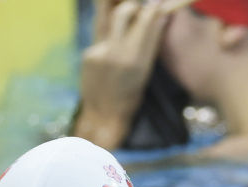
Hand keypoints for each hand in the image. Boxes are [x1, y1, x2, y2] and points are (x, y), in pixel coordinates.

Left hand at [76, 0, 186, 148]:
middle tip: (138, 10)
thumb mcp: (145, 71)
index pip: (147, 20)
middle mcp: (117, 52)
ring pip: (108, 17)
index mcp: (137, 59)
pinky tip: (111, 47)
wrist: (103, 115)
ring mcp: (99, 51)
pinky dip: (109, 35)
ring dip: (118, 11)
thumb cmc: (130, 95)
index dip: (153, 8)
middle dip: (133, 6)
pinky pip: (101, 34)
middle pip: (125, 10)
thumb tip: (160, 15)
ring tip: (125, 16)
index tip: (156, 4)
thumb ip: (150, 42)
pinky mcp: (88, 53)